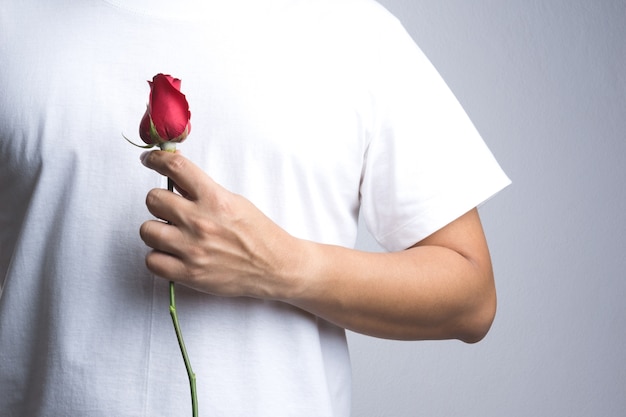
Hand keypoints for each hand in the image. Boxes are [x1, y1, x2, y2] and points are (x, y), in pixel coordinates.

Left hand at [139, 150, 302, 298]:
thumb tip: (175, 178)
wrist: (274, 267)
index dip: (157, 159)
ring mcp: (192, 249)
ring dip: (158, 231)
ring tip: (173, 235)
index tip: (151, 161)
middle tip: (171, 210)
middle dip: (160, 202)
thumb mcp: (235, 202)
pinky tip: (173, 255)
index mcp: (215, 199)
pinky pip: (151, 260)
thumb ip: (204, 191)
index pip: (175, 167)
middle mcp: (200, 222)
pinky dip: (159, 258)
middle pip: (153, 199)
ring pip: (147, 230)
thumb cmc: (257, 234)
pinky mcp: (189, 273)